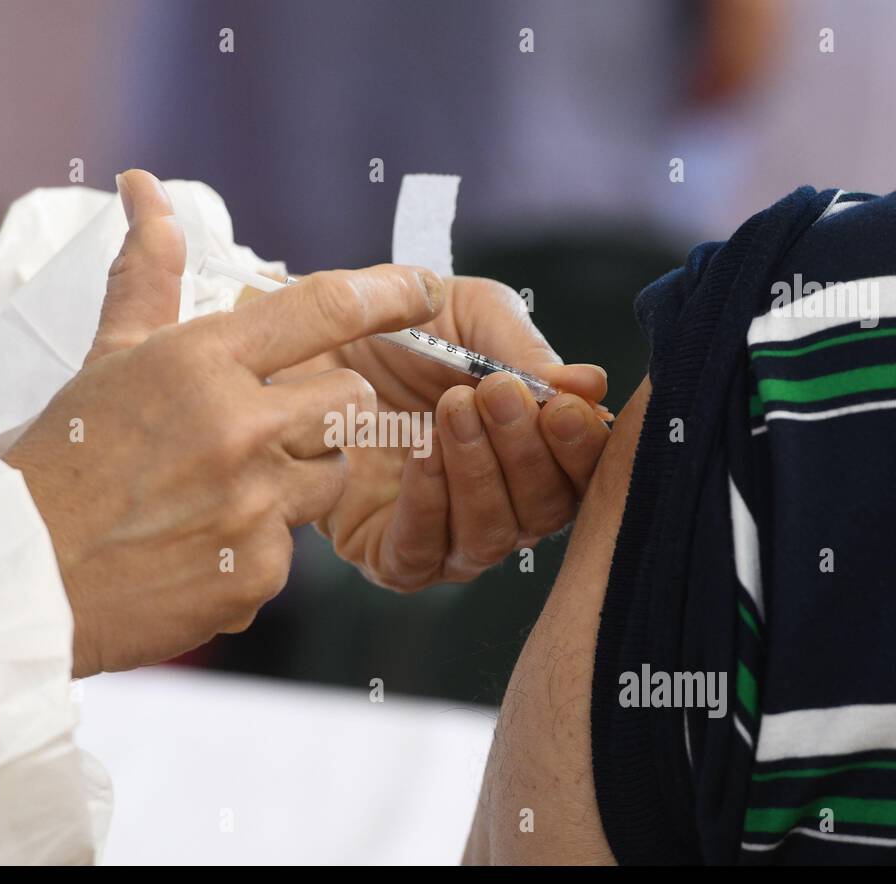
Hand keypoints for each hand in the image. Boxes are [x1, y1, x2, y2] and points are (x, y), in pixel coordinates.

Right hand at [3, 170, 445, 674]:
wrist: (13, 579)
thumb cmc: (57, 461)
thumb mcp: (106, 357)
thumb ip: (147, 274)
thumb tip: (144, 188)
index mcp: (202, 363)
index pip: (324, 309)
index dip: (387, 293)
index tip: (422, 288)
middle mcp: (238, 429)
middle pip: (350, 403)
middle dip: (326, 412)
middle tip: (268, 426)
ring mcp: (252, 507)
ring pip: (331, 478)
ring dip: (296, 480)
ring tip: (222, 490)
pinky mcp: (257, 576)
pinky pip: (290, 550)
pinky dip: (255, 549)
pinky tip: (199, 548)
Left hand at [274, 276, 612, 590]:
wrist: (305, 336)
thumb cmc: (397, 331)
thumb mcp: (470, 316)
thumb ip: (525, 349)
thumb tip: (589, 386)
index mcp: (528, 453)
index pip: (577, 475)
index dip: (581, 449)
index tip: (566, 407)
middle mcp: (496, 504)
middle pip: (542, 513)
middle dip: (526, 452)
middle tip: (498, 394)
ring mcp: (443, 537)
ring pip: (489, 538)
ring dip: (479, 472)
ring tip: (453, 410)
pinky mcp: (384, 553)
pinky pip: (421, 553)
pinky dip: (429, 504)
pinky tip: (422, 451)